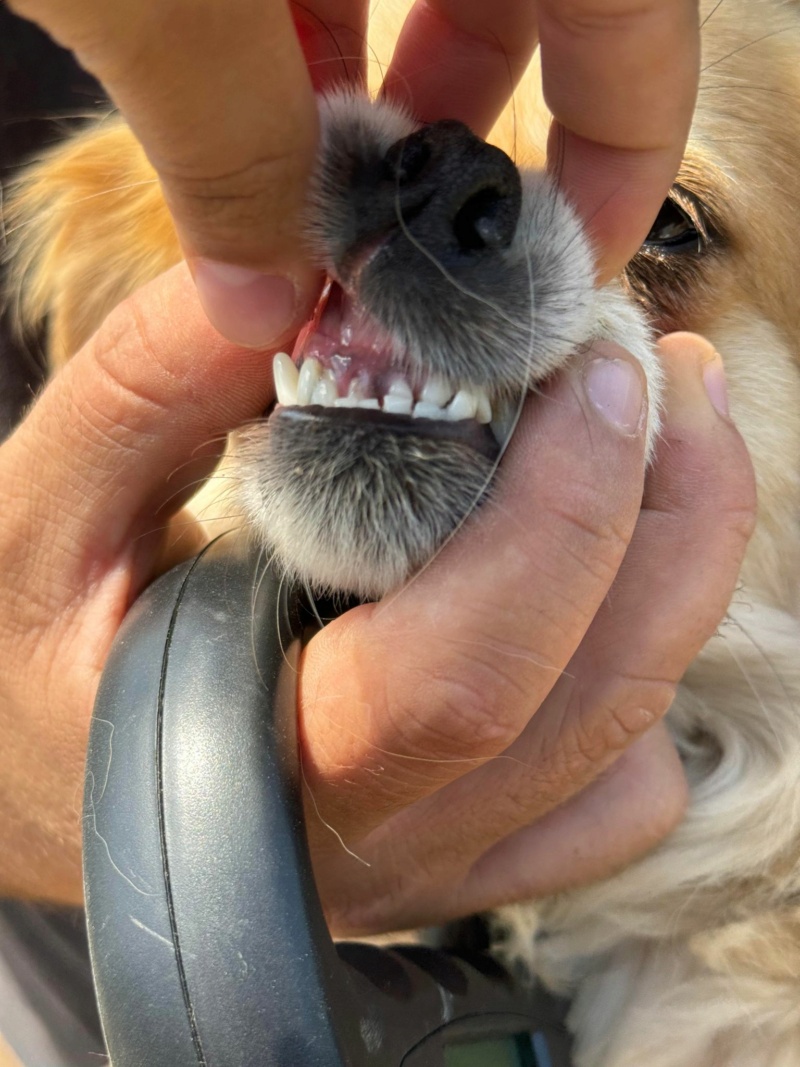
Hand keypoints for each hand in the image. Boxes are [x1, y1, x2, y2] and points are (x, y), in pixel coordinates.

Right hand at [0, 261, 752, 912]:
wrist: (32, 775)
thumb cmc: (22, 659)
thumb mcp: (44, 512)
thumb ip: (151, 391)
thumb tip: (298, 277)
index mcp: (255, 770)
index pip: (464, 674)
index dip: (561, 513)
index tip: (589, 365)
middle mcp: (374, 846)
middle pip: (596, 702)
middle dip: (670, 517)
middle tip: (664, 370)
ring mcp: (435, 870)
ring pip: (632, 747)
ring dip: (676, 578)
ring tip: (655, 440)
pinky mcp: (464, 864)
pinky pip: (617, 798)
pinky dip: (640, 679)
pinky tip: (591, 588)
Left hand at [7, 0, 697, 341]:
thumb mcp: (161, 1)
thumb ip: (226, 156)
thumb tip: (255, 306)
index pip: (638, 10)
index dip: (627, 147)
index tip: (574, 257)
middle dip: (466, 134)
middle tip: (409, 247)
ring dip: (366, 94)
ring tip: (311, 197)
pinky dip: (290, 31)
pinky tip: (238, 105)